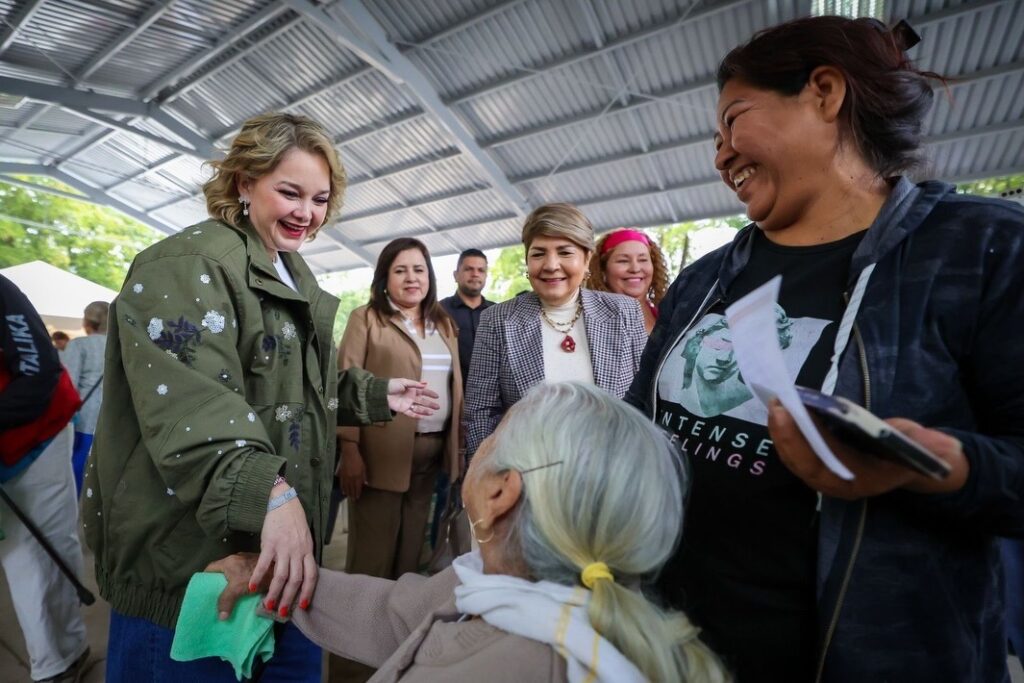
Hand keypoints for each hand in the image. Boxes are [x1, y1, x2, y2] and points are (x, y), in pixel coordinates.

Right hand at [206, 553, 261, 619]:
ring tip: (227, 598)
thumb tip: (220, 617)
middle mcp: (236, 559)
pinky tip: (242, 594)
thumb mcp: (236, 589)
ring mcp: (247, 562)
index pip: (210, 568)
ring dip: (230, 584)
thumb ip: (226, 600)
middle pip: (221, 572)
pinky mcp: (256, 568)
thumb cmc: (255, 577)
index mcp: (228, 561)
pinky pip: (243, 575)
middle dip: (218, 583)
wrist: (278, 570)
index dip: (205, 578)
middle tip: (215, 597)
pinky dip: (240, 584)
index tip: (203, 589)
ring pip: (233, 574)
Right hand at [250, 484, 316, 618]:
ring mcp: (284, 547)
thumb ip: (302, 554)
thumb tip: (300, 572)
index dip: (308, 591)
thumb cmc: (294, 521)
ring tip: (268, 605)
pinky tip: (252, 587)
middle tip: (283, 612)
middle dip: (289, 598)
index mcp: (307, 550)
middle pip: (296, 580)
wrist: (284, 501)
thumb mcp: (304, 537)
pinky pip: (264, 564)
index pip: (311, 575)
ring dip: (274, 593)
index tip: (303, 605)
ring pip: (281, 576)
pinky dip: (258, 577)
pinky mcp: (270, 543)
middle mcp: (298, 551)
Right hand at [339, 442, 366, 500]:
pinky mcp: (341, 474)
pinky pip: (342, 483)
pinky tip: (343, 491)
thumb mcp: (364, 468)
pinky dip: (342, 488)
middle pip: (351, 488)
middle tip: (353, 499)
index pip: (357, 487)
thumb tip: (366, 484)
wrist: (349, 453)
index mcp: (358, 476)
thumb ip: (364, 476)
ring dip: (347, 493)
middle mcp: (351, 477)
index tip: (357, 497)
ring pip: (346, 487)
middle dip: (352, 494)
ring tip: (348, 497)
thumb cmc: (358, 460)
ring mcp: (346, 476)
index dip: (357, 493)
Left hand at [387, 378, 440, 418]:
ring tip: (432, 412)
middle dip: (430, 404)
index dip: (430, 394)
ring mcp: (407, 404)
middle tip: (438, 407)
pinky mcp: (403, 409)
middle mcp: (410, 397)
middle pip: (422, 401)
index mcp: (411, 389)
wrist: (381, 393)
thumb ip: (415, 384)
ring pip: (418, 408)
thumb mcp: (404, 382)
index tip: (437, 396)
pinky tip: (423, 417)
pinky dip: (417, 415)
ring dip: (425, 410)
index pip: (423, 391)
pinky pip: (411, 413)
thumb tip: (425, 384)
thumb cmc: (391, 385)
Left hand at [768, 401, 968, 499]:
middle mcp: (837, 480)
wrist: (915, 460)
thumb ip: (932, 448)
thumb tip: (943, 447)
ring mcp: (827, 469)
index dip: (799, 445)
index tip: (788, 417)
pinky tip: (785, 405)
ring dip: (783, 429)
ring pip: (795, 454)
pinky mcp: (822, 456)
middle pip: (800, 461)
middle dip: (785, 434)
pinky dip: (790, 426)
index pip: (820, 468)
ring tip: (776, 400)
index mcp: (859, 481)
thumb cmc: (919, 453)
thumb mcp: (931, 450)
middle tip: (777, 404)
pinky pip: (799, 445)